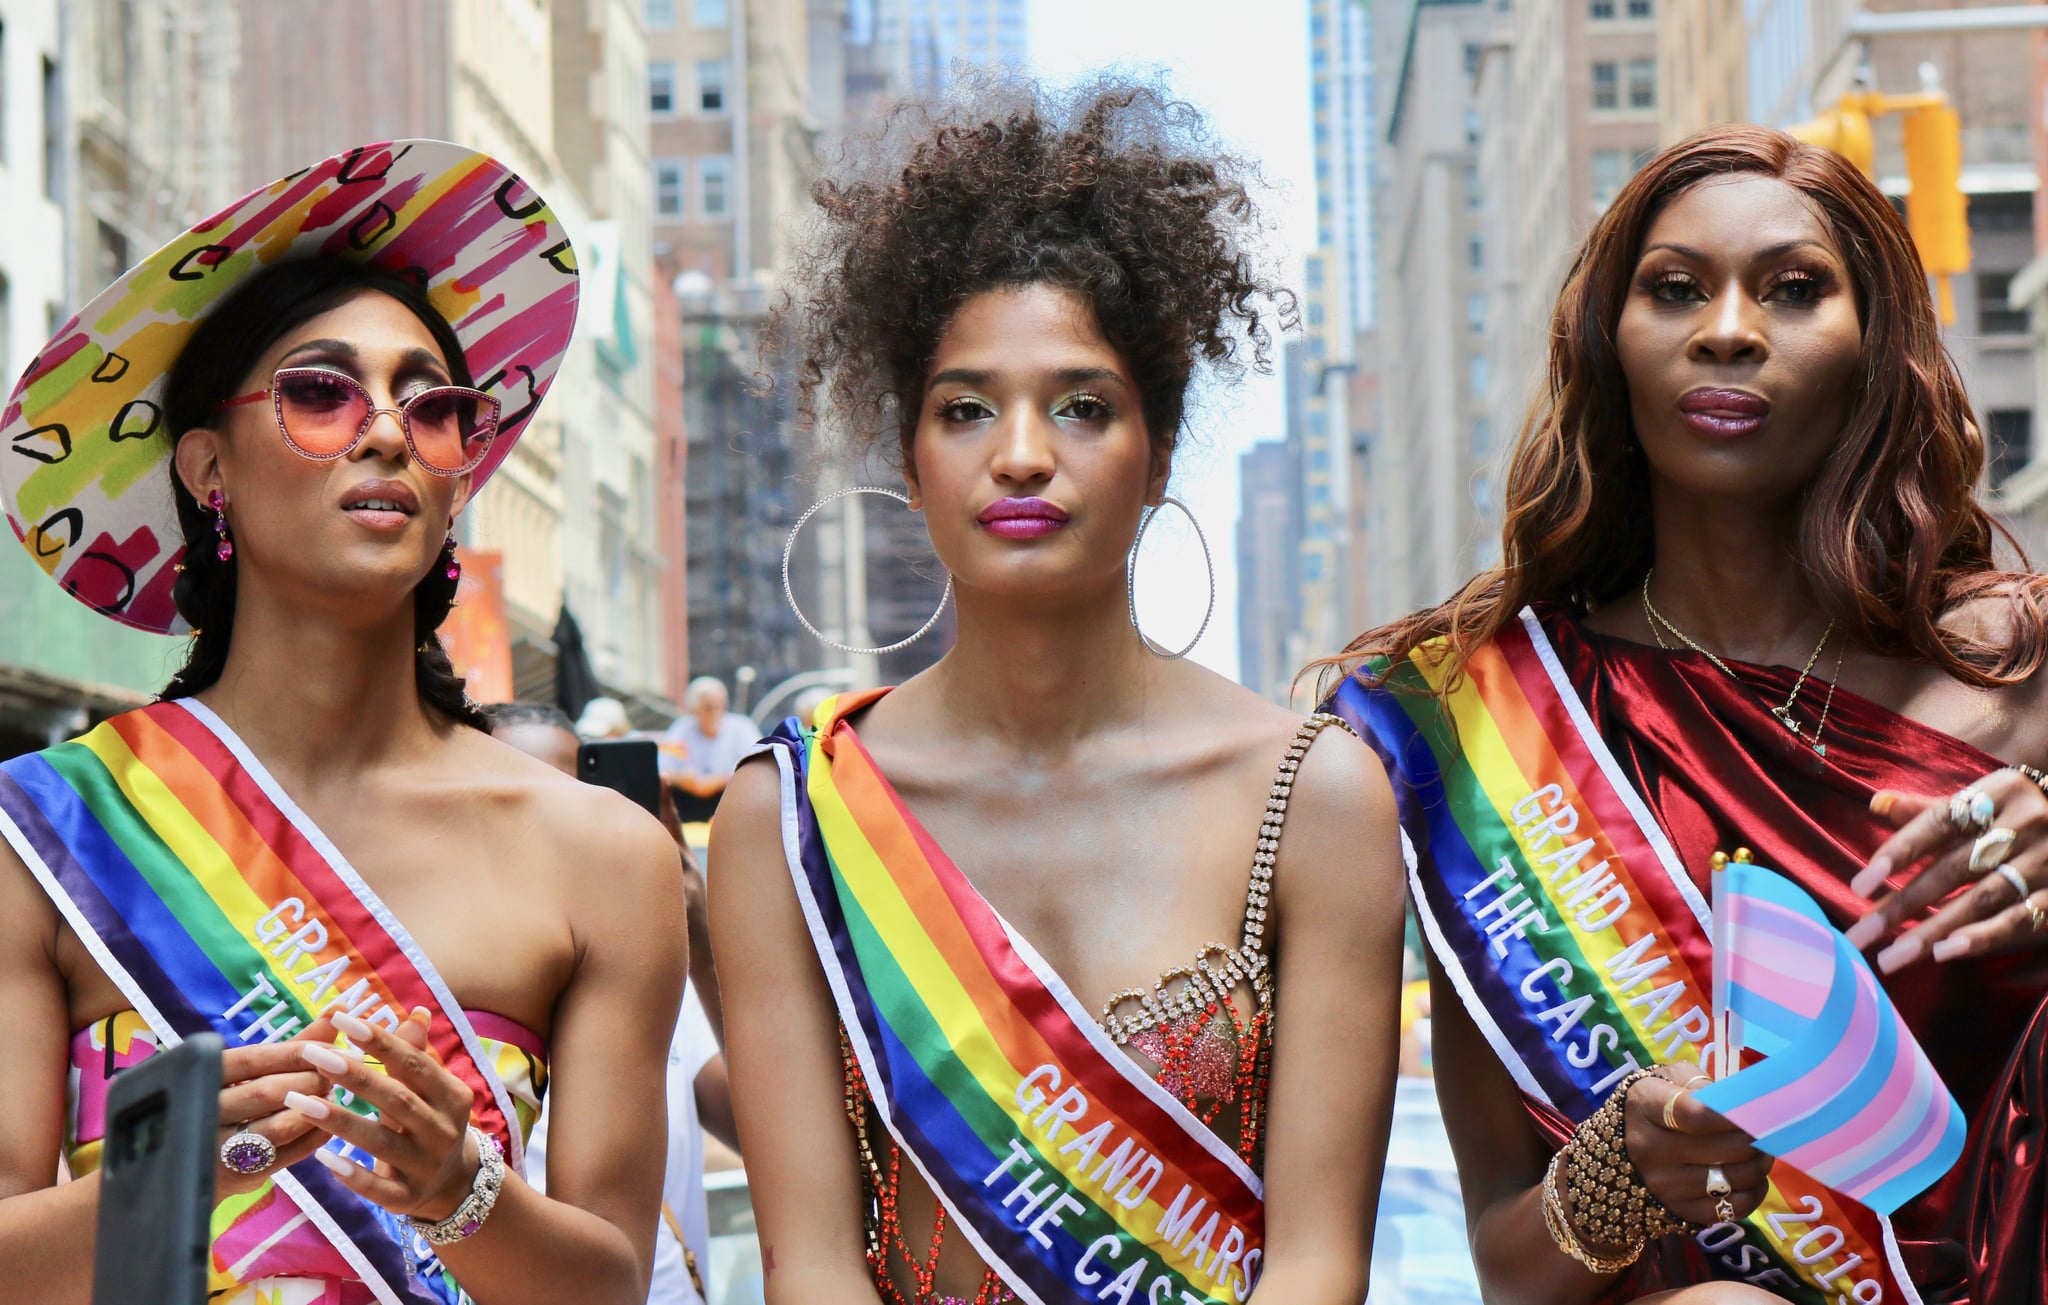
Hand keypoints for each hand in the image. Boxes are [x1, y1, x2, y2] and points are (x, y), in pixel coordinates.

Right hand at [215, 1015, 339, 1196]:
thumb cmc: (229, 1104)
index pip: (254, 1059)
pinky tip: (328, 1123)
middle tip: (338, 1074)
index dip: (297, 1053)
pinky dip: (314, 1137)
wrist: (184, 1165)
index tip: (335, 1049)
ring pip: (279, 1126)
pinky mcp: (238, 1177)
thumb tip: (341, 1007)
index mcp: (203, 1076)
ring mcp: (219, 1149)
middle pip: (269, 1092)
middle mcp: (205, 1112)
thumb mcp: (247, 1074)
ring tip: (332, 1096)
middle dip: (311, 1081)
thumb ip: (293, 1045)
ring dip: (315, 1109)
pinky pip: (287, 1156)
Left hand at [286, 1008, 480, 1220]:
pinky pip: (377, 1187)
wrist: (454, 1183)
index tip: (344, 1020)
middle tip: (313, 1054)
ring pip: (382, 1142)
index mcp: (452, 1096)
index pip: (415, 1064)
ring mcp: (426, 1166)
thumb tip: (416, 1011)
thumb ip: (418, 1054)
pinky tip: (323, 1157)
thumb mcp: (431, 1089)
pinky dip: (352, 1174)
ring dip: (341, 1121)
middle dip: (355, 1075)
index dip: (380, 1042)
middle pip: (397, 1099)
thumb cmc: (431, 1122)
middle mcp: (443, 1130)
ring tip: (300, 1101)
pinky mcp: (407, 1197)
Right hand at [1620, 1069, 1772, 1226]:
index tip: (1758, 1111)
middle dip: (1757, 1139)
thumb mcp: (1670, 1080)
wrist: (1623, 1146)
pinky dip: (1754, 1192)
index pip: (1697, 1115)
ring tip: (1761, 1151)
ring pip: (1735, 1178)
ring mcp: (1663, 1184)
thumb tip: (1742, 1104)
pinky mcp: (1680, 1211)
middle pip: (1726, 1148)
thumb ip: (1703, 1084)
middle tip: (1766, 1131)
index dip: (1736, 1115)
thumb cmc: (1657, 1104)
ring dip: (1760, 1164)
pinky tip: (1752, 1178)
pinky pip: (1735, 1207)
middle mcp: (1649, 1148)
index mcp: (1645, 1107)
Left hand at [1847, 768, 2047, 970]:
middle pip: (1952, 868)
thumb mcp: (1983, 800)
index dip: (1897, 853)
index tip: (1858, 887)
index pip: (1937, 823)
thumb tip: (1877, 804)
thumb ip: (1931, 808)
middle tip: (1860, 937)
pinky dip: (1984, 936)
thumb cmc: (2021, 815)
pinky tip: (1947, 953)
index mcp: (1999, 792)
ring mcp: (2047, 861)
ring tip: (1894, 955)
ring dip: (1934, 929)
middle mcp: (2025, 823)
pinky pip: (2021, 919)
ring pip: (1981, 898)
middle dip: (1902, 905)